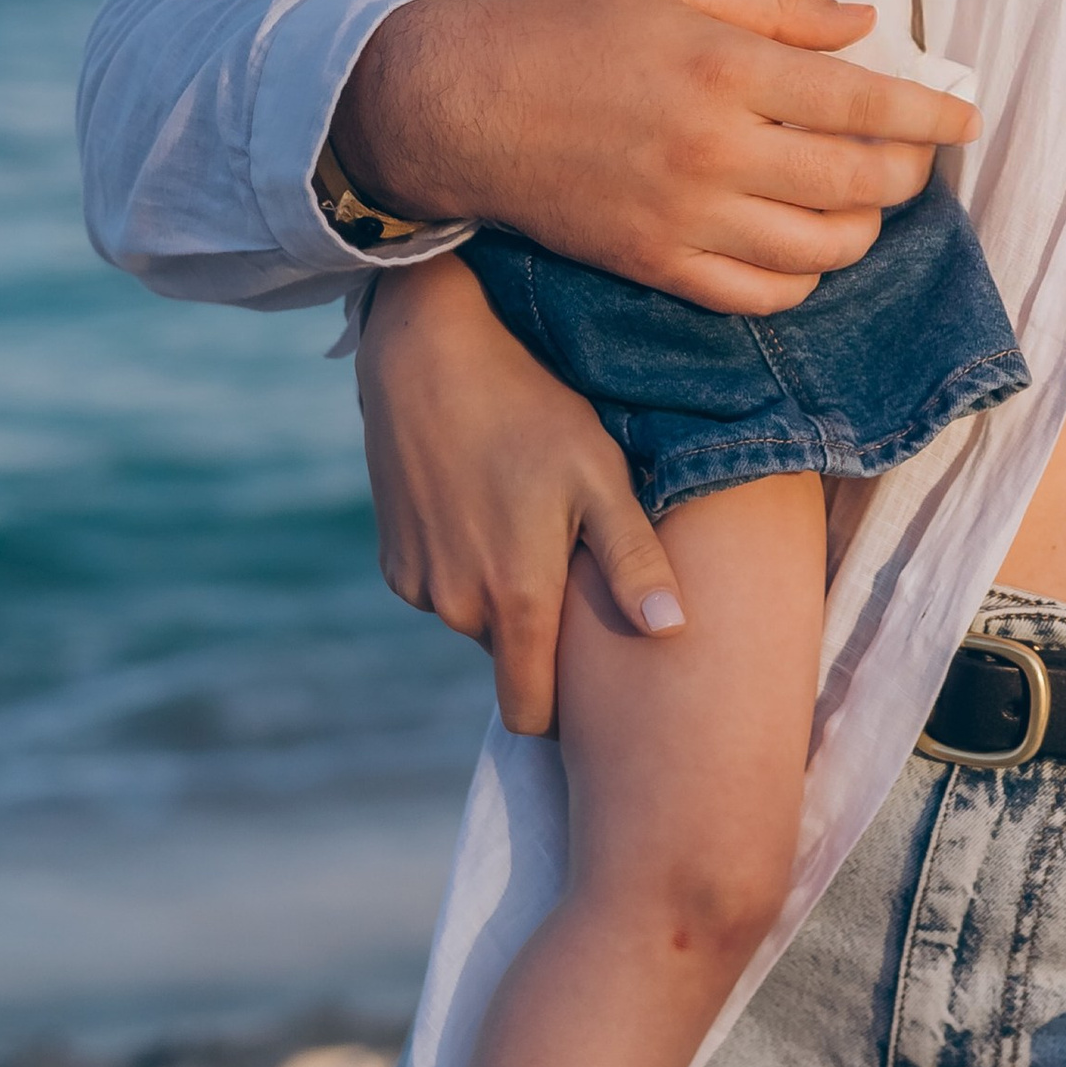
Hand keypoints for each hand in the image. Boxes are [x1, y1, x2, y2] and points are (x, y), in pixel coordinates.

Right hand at [333, 0, 972, 304]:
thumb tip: (865, 27)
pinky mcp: (658, 266)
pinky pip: (762, 296)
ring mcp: (688, 218)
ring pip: (822, 250)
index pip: (864, 104)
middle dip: (908, 174)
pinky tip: (806, 248)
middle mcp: (717, 150)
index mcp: (725, 68)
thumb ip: (775, 5)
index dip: (929, 116)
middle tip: (915, 159)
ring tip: (862, 200)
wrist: (462, 107)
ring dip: (863, 228)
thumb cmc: (564, 27)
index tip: (966, 120)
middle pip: (858, 183)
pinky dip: (803, 279)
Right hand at [356, 249, 679, 731]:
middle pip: (511, 660)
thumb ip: (631, 560)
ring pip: (477, 621)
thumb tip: (671, 632)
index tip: (595, 690)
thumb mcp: (599, 476)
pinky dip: (469, 567)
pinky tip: (491, 509)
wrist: (430, 355)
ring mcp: (417, 584)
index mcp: (514, 599)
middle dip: (544, 637)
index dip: (563, 710)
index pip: (530, 711)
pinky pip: (444, 588)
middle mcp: (456, 607)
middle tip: (576, 571)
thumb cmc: (531, 409)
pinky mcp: (394, 557)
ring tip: (534, 526)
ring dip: (505, 596)